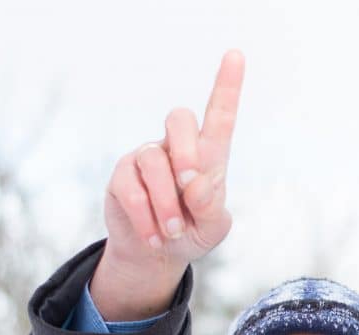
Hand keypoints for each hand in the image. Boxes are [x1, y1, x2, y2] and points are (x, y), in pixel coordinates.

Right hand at [91, 51, 245, 319]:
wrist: (156, 255)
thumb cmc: (191, 232)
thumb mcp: (212, 228)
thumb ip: (212, 208)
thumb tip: (197, 184)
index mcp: (208, 156)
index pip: (219, 116)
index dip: (227, 86)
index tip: (236, 56)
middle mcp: (176, 148)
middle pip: (179, 119)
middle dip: (186, 151)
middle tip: (190, 186)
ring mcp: (146, 158)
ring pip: (154, 163)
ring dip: (166, 204)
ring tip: (173, 232)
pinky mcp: (122, 175)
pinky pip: (132, 190)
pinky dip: (146, 219)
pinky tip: (155, 237)